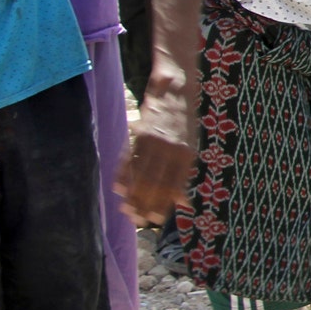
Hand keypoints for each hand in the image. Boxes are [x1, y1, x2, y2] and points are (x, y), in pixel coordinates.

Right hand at [116, 83, 198, 226]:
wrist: (176, 88)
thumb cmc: (185, 122)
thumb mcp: (192, 147)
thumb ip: (185, 174)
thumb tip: (183, 203)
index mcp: (187, 155)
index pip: (173, 187)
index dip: (163, 205)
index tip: (156, 220)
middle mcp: (170, 150)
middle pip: (154, 184)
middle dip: (145, 205)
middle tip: (137, 221)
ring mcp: (153, 141)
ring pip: (140, 175)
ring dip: (132, 195)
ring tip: (126, 211)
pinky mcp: (139, 133)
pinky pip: (129, 159)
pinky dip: (123, 175)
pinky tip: (119, 189)